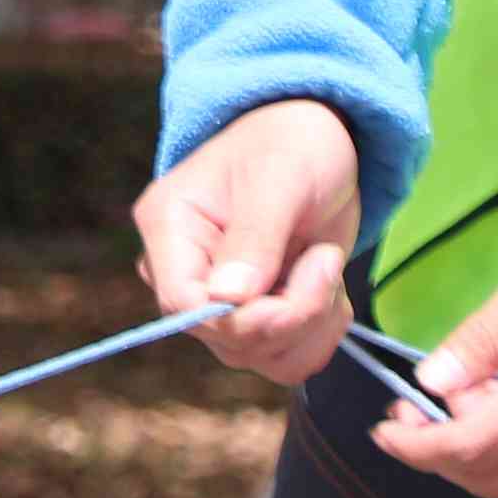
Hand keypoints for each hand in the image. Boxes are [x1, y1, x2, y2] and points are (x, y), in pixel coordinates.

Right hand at [133, 99, 363, 381]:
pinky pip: (285, 357)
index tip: (305, 291)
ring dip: (312, 324)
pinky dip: (321, 333)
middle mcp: (183, 271)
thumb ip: (255, 238)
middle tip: (327, 260)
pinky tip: (329, 286)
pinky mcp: (255, 312)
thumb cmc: (292, 142)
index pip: (184, 305)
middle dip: (293, 314)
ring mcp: (220, 298)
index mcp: (168, 228)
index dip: (242, 319)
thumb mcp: (280, 178)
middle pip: (226, 338)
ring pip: (260, 356)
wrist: (316, 140)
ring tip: (328, 266)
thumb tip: (226, 299)